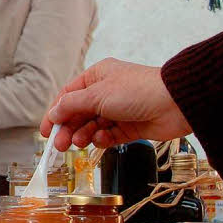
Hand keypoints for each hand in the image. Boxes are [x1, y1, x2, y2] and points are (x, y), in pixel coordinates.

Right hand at [40, 58, 190, 150]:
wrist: (176, 103)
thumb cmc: (139, 89)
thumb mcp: (97, 94)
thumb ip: (72, 105)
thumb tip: (53, 113)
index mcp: (96, 77)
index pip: (68, 96)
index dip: (55, 114)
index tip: (46, 131)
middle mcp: (106, 93)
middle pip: (78, 114)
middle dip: (68, 129)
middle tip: (59, 145)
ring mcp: (118, 111)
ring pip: (92, 127)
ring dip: (83, 135)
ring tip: (79, 143)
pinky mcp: (130, 127)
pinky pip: (109, 136)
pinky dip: (102, 140)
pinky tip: (101, 140)